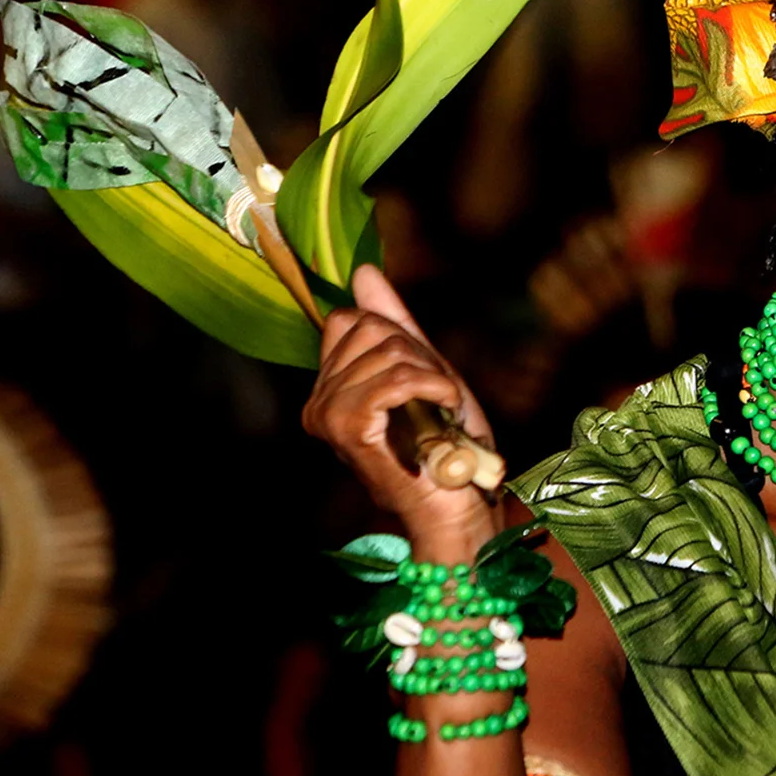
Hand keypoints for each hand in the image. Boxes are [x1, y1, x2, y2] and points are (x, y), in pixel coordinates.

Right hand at [302, 265, 497, 546]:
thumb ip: (392, 322)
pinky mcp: (350, 429)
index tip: (423, 377)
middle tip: (434, 397)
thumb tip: (362, 271)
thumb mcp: (423, 369)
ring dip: (431, 376)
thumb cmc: (445, 444)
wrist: (458, 504)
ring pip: (388, 352)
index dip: (398, 338)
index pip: (350, 321)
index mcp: (327, 390)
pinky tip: (444, 408)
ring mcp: (329, 417)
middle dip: (418, 356)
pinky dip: (433, 386)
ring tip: (439, 410)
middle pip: (371, 330)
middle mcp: (317, 403)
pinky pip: (395, 378)